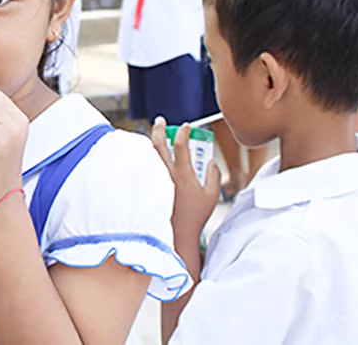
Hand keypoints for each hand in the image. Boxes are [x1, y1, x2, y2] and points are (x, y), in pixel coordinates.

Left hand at [150, 117, 220, 235]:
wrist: (176, 236)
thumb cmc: (195, 218)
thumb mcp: (211, 196)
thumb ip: (214, 176)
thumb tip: (211, 161)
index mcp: (182, 174)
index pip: (181, 145)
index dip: (184, 131)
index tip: (187, 126)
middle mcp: (166, 175)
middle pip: (158, 144)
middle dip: (159, 129)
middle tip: (160, 121)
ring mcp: (155, 181)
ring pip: (148, 155)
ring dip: (151, 143)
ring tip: (154, 136)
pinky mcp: (147, 188)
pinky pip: (144, 167)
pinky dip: (145, 158)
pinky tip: (146, 156)